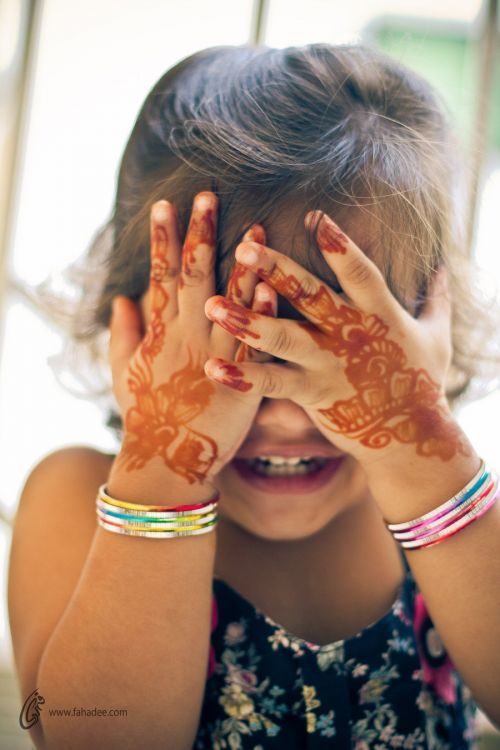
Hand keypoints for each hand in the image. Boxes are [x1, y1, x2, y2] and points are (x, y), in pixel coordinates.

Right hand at [108, 191, 276, 485]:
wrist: (169, 462)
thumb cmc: (145, 416)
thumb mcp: (122, 373)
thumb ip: (122, 333)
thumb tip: (120, 298)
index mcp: (160, 334)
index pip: (159, 276)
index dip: (162, 239)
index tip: (165, 204)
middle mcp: (187, 338)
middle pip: (193, 278)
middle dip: (198, 235)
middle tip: (207, 195)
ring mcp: (216, 357)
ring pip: (230, 303)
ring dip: (242, 264)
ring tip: (255, 229)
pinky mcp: (243, 380)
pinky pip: (256, 342)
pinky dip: (263, 312)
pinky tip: (272, 285)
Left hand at [204, 210, 470, 468]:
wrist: (410, 437)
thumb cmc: (422, 382)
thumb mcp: (438, 336)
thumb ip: (437, 298)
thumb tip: (445, 266)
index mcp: (380, 314)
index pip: (359, 271)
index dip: (339, 244)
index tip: (314, 216)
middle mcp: (350, 335)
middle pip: (310, 296)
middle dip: (277, 270)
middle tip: (245, 248)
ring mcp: (326, 366)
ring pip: (281, 339)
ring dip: (245, 321)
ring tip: (211, 305)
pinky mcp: (310, 394)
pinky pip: (270, 384)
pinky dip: (241, 377)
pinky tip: (213, 367)